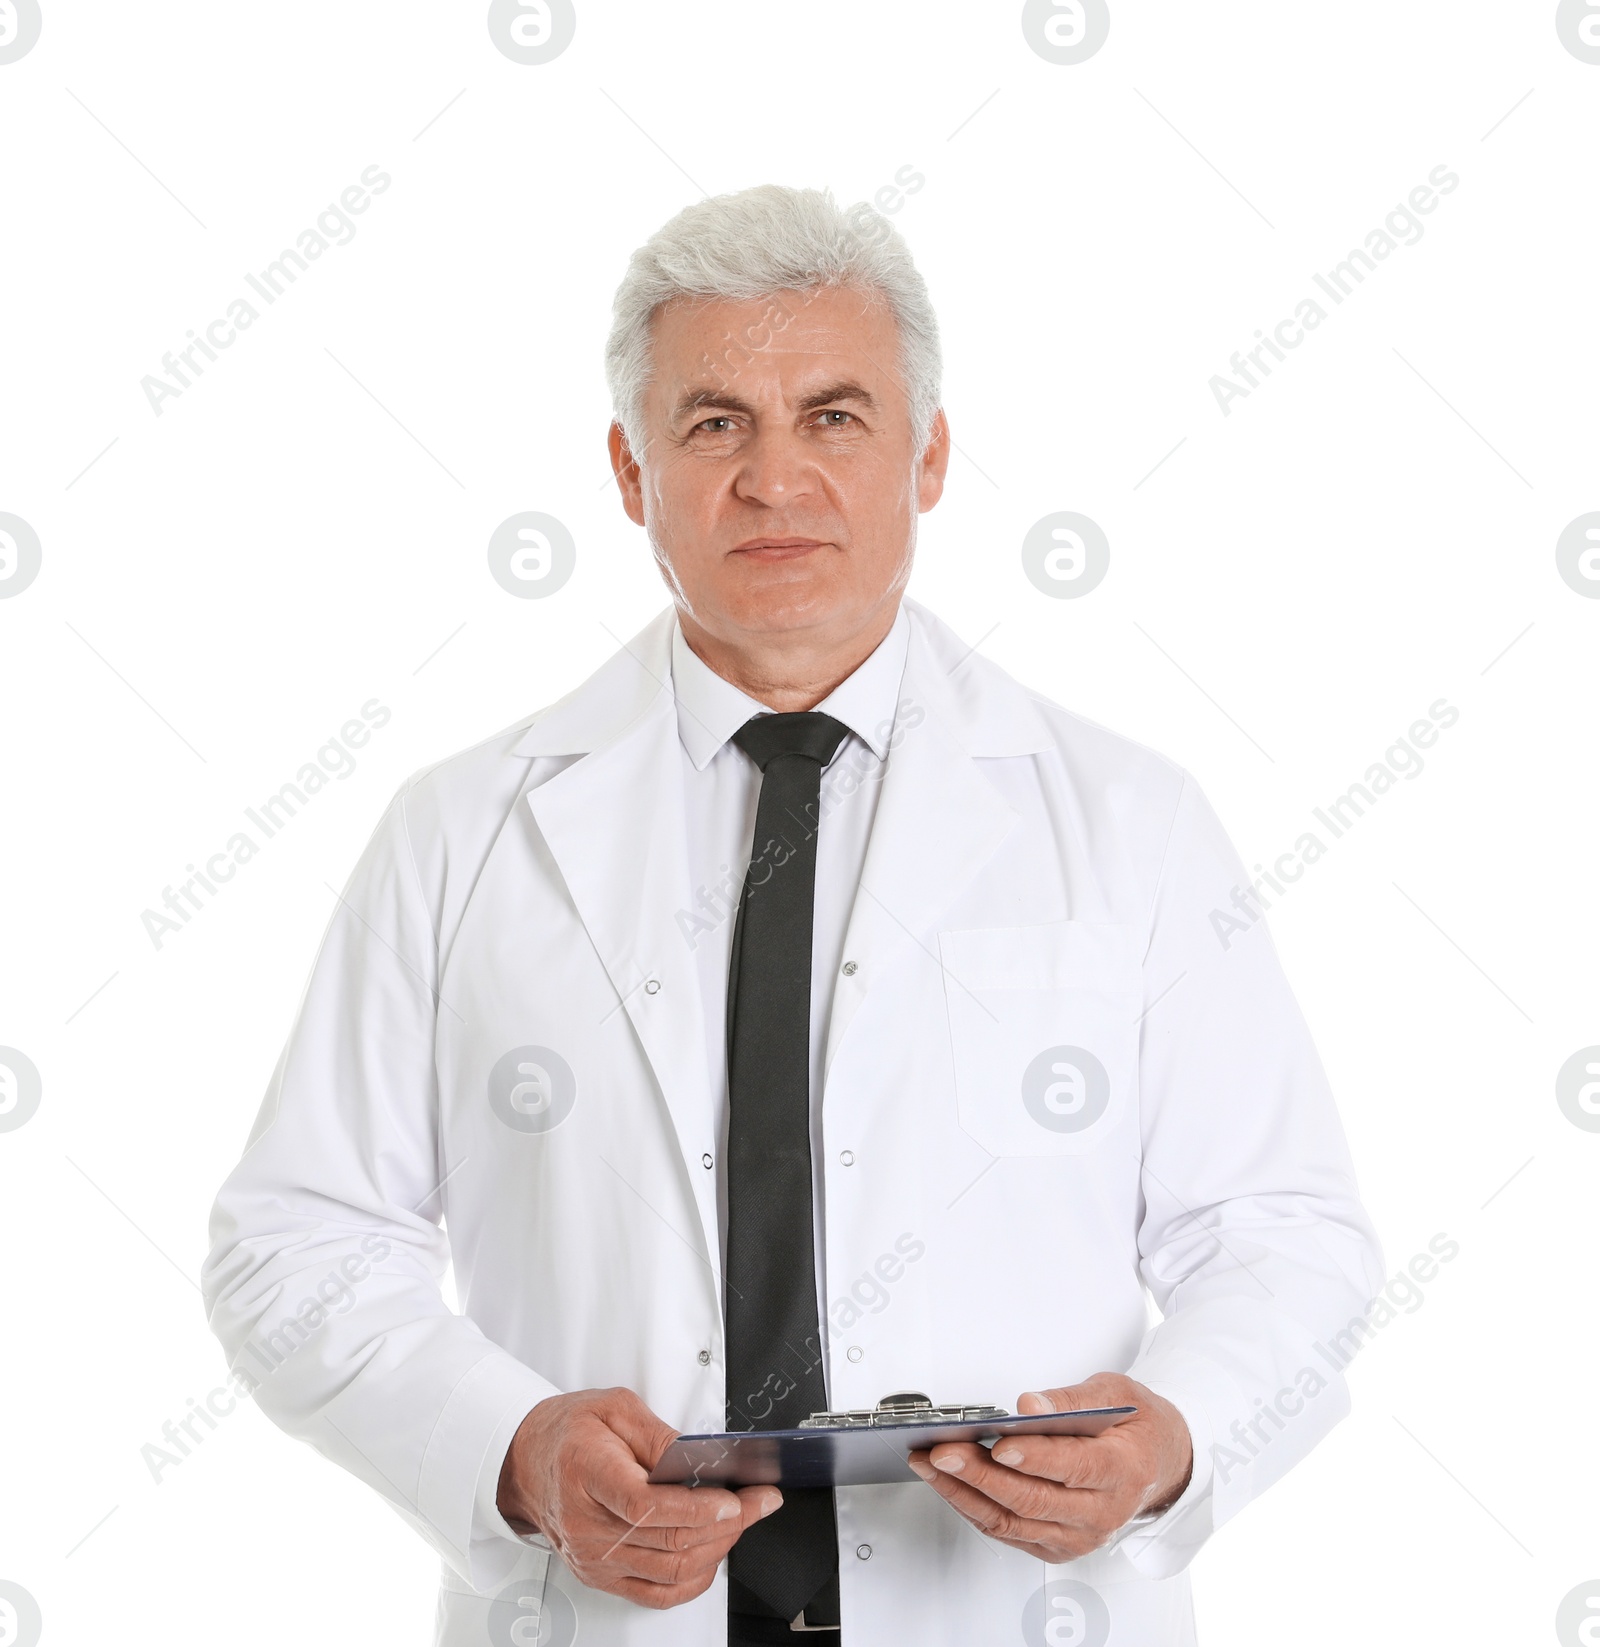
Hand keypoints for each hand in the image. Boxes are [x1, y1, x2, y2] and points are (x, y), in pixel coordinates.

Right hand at [496, 1387, 780, 1607]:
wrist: (526, 1462)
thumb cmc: (568, 1432)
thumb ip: (659, 1435)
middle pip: (668, 1540)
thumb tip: (700, 1460)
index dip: (697, 1508)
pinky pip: (656, 1593)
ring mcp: (595, 1558)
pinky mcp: (602, 1576)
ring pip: (671, 1569)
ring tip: (742, 1520)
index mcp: (588, 1474)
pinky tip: (713, 1554)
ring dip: (717, 1548)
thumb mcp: (614, 1407)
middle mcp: (588, 1525)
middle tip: (759, 1502)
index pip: (647, 1506)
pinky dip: (693, 1579)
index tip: (734, 1499)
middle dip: (727, 1523)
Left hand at [906, 1372, 1192, 1561]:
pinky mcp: (1056, 1546)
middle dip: (980, 1475)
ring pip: (1012, 1521)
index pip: (1071, 1468)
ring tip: (930, 1464)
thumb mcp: (1115, 1394)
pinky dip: (973, 1508)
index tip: (998, 1443)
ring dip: (964, 1493)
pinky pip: (1008, 1531)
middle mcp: (1101, 1513)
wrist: (1157, 1464)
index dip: (1032, 1458)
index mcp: (1121, 1471)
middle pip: (1032, 1500)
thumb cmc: (1134, 1427)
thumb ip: (1071, 1400)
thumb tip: (1030, 1406)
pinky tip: (949, 1483)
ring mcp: (1078, 1536)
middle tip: (942, 1452)